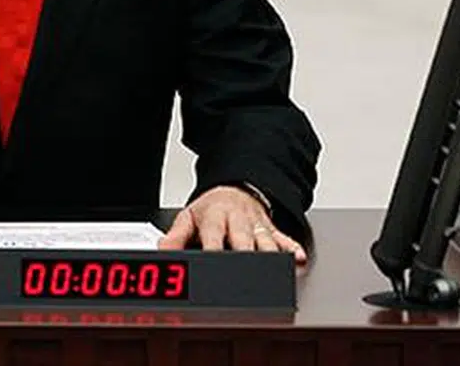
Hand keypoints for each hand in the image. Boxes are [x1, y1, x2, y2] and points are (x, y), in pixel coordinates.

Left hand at [158, 185, 306, 263]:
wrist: (235, 188)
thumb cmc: (211, 209)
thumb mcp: (188, 218)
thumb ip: (175, 237)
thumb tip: (162, 252)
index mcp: (214, 218)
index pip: (213, 236)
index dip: (214, 249)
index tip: (213, 262)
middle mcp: (237, 221)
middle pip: (243, 240)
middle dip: (245, 255)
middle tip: (245, 272)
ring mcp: (256, 226)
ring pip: (265, 242)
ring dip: (269, 255)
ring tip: (272, 270)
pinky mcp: (271, 230)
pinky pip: (284, 239)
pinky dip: (291, 249)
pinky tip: (296, 258)